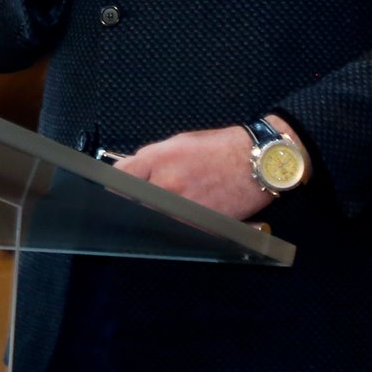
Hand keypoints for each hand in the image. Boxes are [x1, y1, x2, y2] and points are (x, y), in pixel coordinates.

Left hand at [114, 121, 288, 221]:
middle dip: (130, 202)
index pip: (119, 177)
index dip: (113, 184)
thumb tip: (131, 172)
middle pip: (131, 203)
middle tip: (135, 203)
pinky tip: (181, 217)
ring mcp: (182, 208)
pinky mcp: (199, 225)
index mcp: (158, 160)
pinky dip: (174, 226)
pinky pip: (175, 230)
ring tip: (163, 209)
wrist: (258, 162)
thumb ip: (151, 158)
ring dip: (152, 216)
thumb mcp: (178, 142)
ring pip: (151, 220)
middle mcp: (167, 186)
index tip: (113, 189)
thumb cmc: (220, 148)